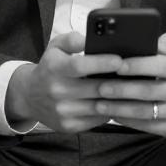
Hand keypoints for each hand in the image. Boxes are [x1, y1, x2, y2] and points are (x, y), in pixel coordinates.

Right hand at [6, 30, 123, 133]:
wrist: (29, 96)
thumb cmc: (50, 67)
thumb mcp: (55, 47)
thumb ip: (72, 39)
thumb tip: (88, 39)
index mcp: (54, 68)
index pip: (79, 66)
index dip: (101, 63)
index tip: (120, 60)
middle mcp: (57, 91)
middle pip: (95, 88)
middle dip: (118, 82)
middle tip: (136, 75)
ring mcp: (63, 112)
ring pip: (99, 106)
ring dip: (119, 98)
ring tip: (134, 88)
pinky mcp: (69, 126)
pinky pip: (97, 119)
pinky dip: (111, 111)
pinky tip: (121, 102)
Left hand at [92, 32, 165, 136]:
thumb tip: (153, 43)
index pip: (160, 66)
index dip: (138, 66)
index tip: (117, 66)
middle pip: (149, 91)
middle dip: (122, 89)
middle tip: (100, 87)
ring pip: (145, 111)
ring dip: (119, 108)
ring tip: (99, 103)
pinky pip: (146, 126)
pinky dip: (127, 120)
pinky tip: (113, 114)